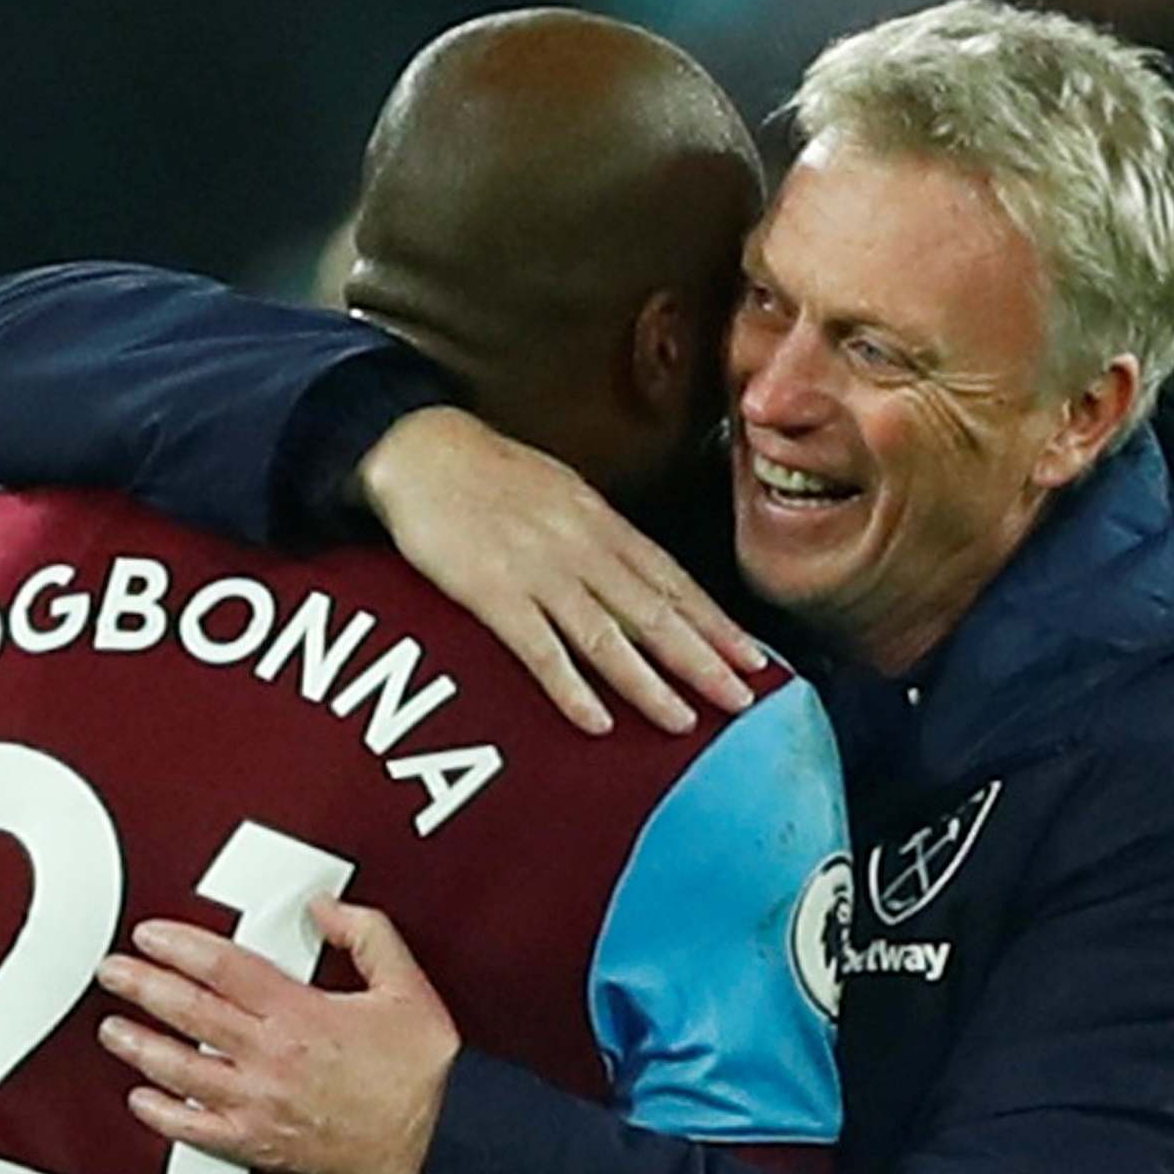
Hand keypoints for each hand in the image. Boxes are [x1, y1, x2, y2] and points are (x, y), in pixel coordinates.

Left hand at [93, 898, 461, 1173]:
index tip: (151, 936)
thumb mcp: (405, 984)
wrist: (438, 1143)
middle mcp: (271, 1057)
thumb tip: (327, 908)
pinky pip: (196, 1130)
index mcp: (301, 1013)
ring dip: (139, 1046)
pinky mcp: (260, 1146)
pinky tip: (144, 1100)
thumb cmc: (425, 1074)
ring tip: (112, 1029)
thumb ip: (365, 934)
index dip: (178, 946)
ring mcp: (260, 1104)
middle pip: (188, 1013)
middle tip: (113, 972)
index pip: (222, 968)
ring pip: (180, 1070)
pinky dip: (163, 1114)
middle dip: (142, 987)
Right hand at [358, 407, 766, 734]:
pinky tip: (595, 721)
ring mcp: (538, 572)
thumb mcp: (562, 492)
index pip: (673, 580)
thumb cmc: (489, 473)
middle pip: (654, 612)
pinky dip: (570, 688)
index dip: (715, 623)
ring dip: (649, 684)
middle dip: (703, 660)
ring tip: (683, 722)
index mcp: (601, 523)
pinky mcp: (493, 594)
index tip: (752, 657)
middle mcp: (581, 548)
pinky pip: (539, 651)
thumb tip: (639, 575)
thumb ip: (600, 535)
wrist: (421, 450)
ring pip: (608, 637)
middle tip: (742, 700)